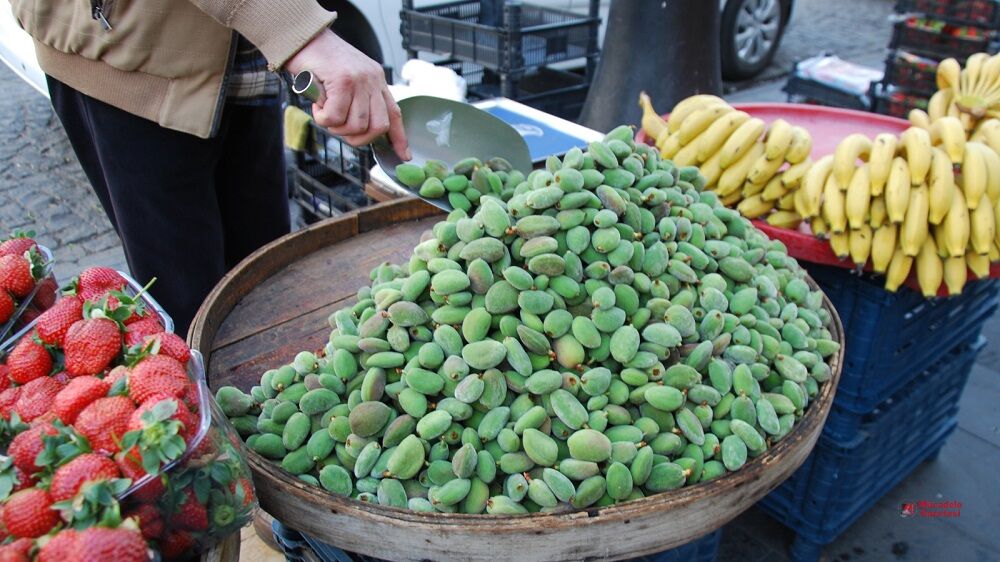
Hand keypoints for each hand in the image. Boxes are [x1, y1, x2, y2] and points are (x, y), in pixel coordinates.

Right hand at [287, 30, 410, 160]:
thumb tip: (358, 130)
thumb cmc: (321, 61)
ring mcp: (360, 80)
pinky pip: (335, 117)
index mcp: (377, 81)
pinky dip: (323, 118)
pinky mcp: (343, 81)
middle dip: (357, 138)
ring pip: (356, 125)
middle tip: (339, 128)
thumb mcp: (348, 81)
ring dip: (335, 127)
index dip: (399, 138)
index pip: (394, 114)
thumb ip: (358, 101)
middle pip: (378, 127)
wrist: (304, 37)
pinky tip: (317, 106)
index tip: (403, 155)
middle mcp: (373, 80)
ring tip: (324, 111)